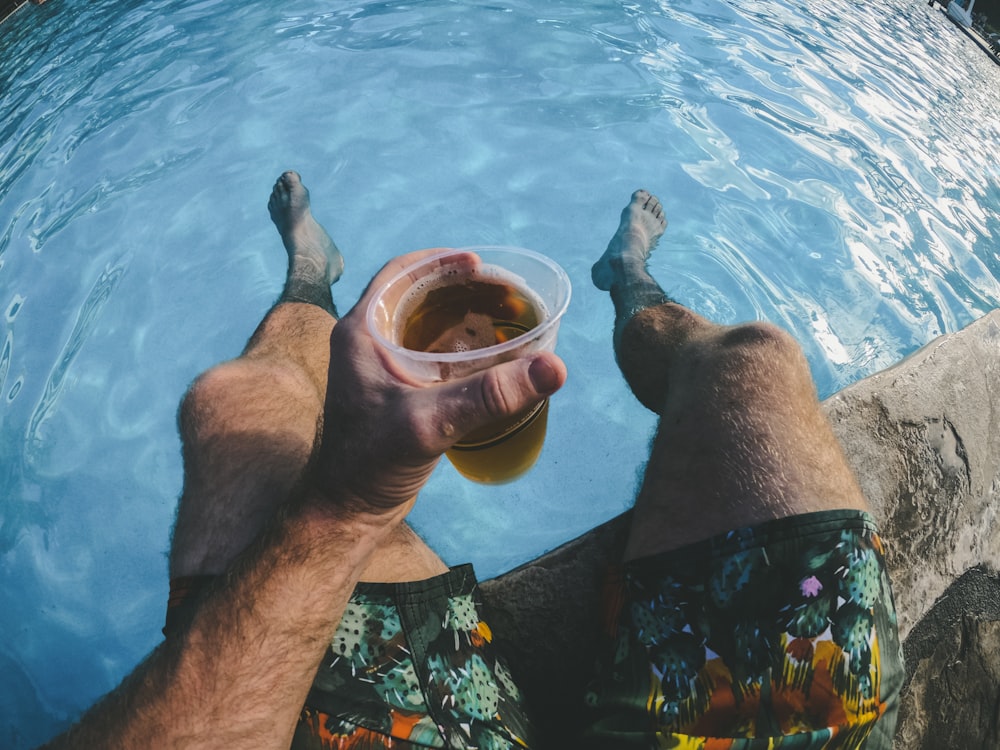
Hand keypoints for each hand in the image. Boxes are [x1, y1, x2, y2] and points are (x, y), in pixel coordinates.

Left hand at [310, 249, 566, 513]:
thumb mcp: (431, 422)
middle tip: (507, 294)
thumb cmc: (371, 463)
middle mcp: (369, 344)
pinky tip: (493, 358)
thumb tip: (554, 366)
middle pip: (419, 297)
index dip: (440, 261)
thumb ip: (490, 394)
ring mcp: (383, 371)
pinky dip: (464, 348)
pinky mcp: (398, 395)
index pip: (399, 274)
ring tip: (507, 318)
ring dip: (466, 318)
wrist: (347, 512)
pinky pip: (434, 356)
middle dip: (464, 290)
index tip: (480, 263)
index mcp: (362, 333)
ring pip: (428, 326)